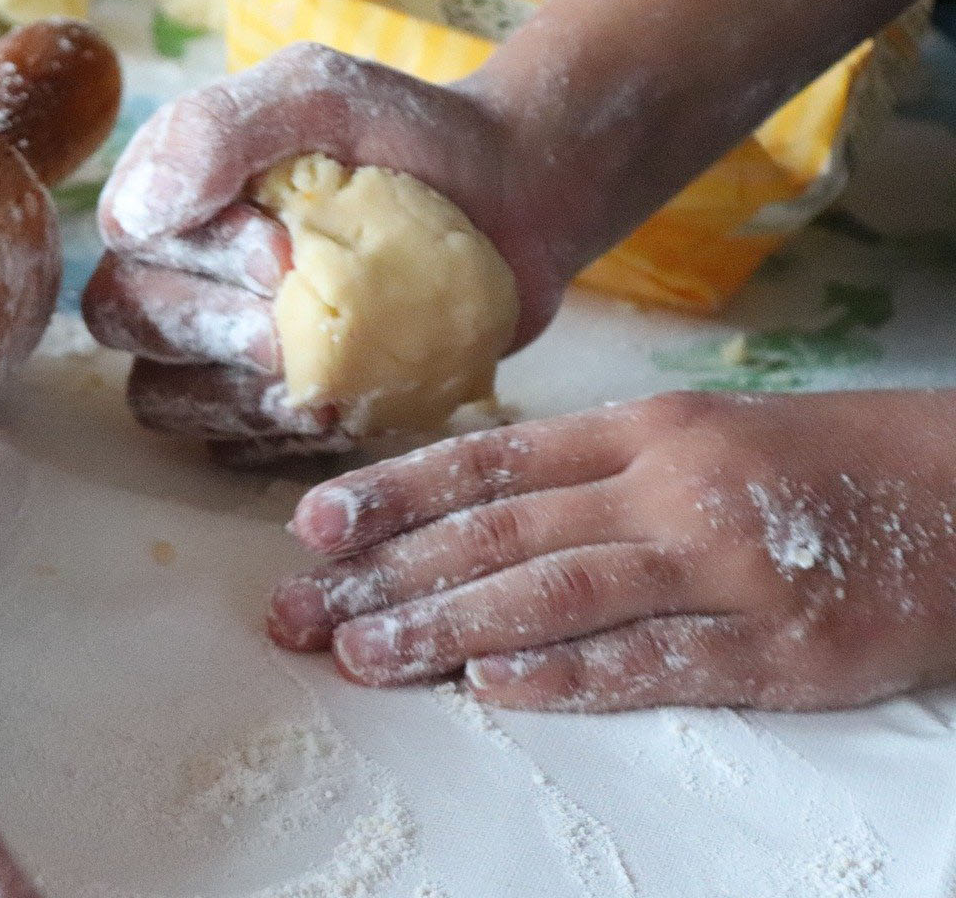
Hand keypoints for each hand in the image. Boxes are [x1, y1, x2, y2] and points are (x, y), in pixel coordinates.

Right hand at [82, 43, 577, 461]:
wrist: (512, 197)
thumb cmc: (408, 135)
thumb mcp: (315, 92)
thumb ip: (214, 129)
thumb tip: (130, 219)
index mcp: (173, 190)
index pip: (129, 239)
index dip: (194, 258)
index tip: (284, 249)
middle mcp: (178, 269)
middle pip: (127, 319)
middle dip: (210, 328)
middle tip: (290, 328)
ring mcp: (216, 348)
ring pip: (163, 396)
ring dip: (233, 395)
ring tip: (318, 383)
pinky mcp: (265, 406)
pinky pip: (229, 447)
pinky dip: (275, 437)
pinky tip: (336, 411)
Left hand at [267, 389, 955, 711]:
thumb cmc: (813, 468)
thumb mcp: (696, 439)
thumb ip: (587, 474)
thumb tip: (460, 513)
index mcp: (642, 432)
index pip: (491, 463)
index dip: (395, 494)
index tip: (313, 526)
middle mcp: (669, 488)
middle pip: (501, 532)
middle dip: (389, 574)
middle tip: (303, 610)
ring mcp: (723, 567)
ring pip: (557, 594)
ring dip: (448, 626)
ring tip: (365, 655)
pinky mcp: (777, 644)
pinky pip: (653, 660)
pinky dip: (567, 674)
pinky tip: (492, 686)